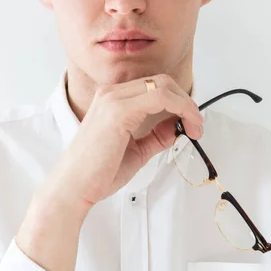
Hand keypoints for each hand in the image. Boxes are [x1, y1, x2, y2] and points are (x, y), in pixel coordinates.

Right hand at [38, 73, 203, 215]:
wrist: (73, 189)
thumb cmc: (97, 174)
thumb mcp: (136, 150)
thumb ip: (155, 136)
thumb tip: (176, 127)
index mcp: (112, 100)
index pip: (154, 87)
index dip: (179, 101)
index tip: (191, 123)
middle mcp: (111, 94)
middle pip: (161, 81)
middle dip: (186, 101)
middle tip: (197, 125)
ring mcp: (113, 99)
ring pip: (162, 86)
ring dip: (186, 105)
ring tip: (195, 128)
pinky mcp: (118, 111)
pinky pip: (159, 98)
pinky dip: (180, 108)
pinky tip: (186, 126)